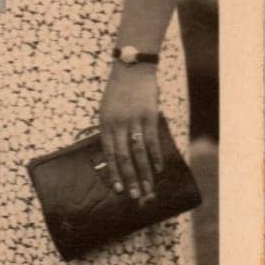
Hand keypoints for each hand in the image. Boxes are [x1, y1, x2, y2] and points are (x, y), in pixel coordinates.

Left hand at [99, 64, 162, 200]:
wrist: (132, 68)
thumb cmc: (118, 91)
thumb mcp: (106, 110)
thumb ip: (110, 131)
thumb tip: (114, 155)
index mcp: (105, 124)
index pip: (109, 154)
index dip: (114, 173)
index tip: (119, 190)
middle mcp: (117, 124)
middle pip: (124, 157)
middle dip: (130, 179)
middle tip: (136, 196)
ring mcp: (134, 120)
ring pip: (139, 153)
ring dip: (144, 173)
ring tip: (149, 188)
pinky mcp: (149, 115)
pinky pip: (152, 140)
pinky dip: (156, 156)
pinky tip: (159, 169)